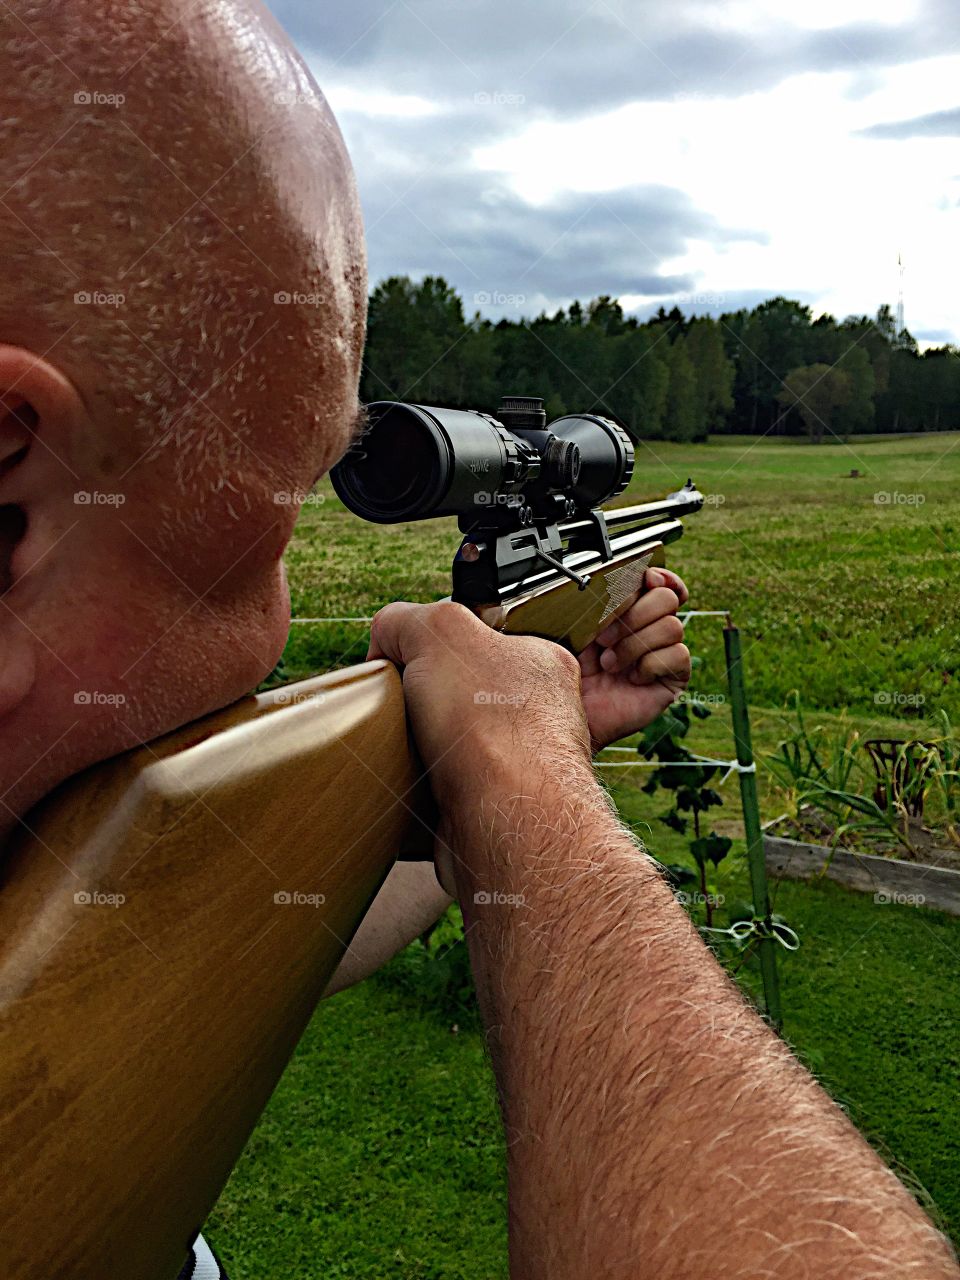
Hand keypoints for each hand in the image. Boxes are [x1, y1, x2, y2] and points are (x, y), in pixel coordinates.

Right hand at [367, 600, 592, 814]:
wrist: (505, 818)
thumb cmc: (492, 724)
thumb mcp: (439, 631)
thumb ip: (405, 620)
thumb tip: (385, 640)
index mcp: (539, 662)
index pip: (476, 638)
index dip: (431, 645)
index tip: (407, 660)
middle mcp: (536, 712)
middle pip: (458, 689)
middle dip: (421, 695)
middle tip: (401, 702)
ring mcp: (517, 762)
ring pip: (447, 739)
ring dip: (416, 742)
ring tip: (403, 743)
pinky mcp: (491, 806)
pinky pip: (441, 786)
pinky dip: (418, 783)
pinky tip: (411, 779)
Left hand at [578, 567, 690, 749]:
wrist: (565, 708)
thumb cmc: (566, 670)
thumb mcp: (573, 626)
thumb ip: (593, 599)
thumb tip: (613, 577)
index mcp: (629, 610)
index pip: (662, 582)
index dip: (660, 576)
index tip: (645, 578)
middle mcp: (649, 628)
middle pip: (667, 599)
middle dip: (633, 614)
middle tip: (604, 638)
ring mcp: (663, 652)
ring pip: (672, 626)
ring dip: (633, 645)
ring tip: (609, 664)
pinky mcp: (672, 678)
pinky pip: (678, 655)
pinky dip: (650, 664)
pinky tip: (631, 679)